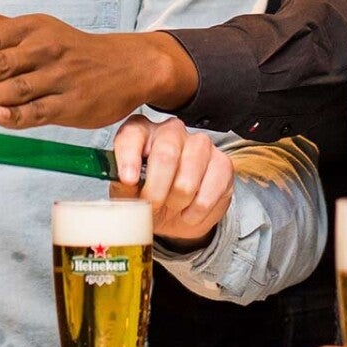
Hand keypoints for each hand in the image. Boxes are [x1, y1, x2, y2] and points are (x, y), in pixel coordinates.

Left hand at [0, 0, 200, 129]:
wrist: (127, 66)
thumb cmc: (66, 50)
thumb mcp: (31, 30)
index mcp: (32, 28)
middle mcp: (45, 50)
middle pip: (4, 62)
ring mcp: (59, 79)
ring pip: (21, 88)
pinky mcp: (71, 105)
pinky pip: (42, 111)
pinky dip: (20, 115)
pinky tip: (1, 117)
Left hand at [110, 115, 231, 248]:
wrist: (176, 215)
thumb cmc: (148, 197)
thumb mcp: (128, 196)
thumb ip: (124, 189)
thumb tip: (125, 184)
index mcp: (142, 132)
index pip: (133, 134)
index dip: (129, 157)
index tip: (128, 180)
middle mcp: (171, 131)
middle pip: (166, 154)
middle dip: (156, 189)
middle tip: (152, 207)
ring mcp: (200, 144)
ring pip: (188, 176)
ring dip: (178, 201)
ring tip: (173, 208)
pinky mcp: (222, 163)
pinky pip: (211, 190)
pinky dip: (197, 210)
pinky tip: (189, 212)